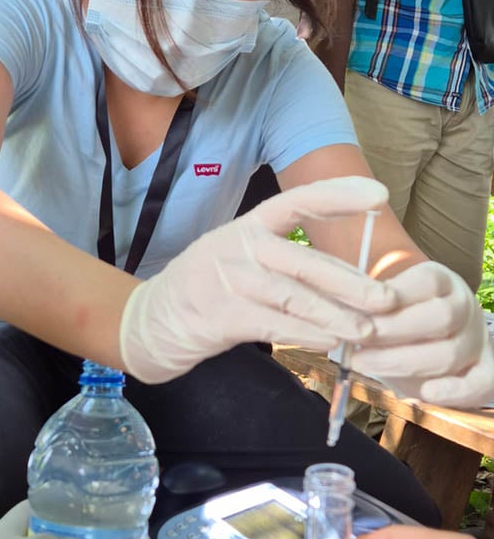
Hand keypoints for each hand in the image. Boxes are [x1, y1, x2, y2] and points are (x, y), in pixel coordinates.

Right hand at [120, 176, 396, 382]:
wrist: (150, 320)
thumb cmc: (209, 288)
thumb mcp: (241, 259)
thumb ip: (285, 262)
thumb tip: (349, 280)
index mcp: (248, 225)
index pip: (297, 201)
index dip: (338, 196)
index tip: (379, 195)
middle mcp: (238, 246)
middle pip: (304, 261)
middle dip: (351, 281)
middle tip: (388, 299)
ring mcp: (226, 279)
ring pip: (292, 296)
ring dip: (335, 315)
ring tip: (367, 330)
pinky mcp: (219, 315)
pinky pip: (272, 324)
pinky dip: (305, 334)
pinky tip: (330, 342)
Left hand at [350, 261, 493, 406]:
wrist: (426, 336)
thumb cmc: (397, 316)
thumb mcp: (385, 301)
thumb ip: (370, 303)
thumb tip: (338, 310)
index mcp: (441, 281)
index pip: (426, 282)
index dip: (393, 297)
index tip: (359, 310)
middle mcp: (464, 306)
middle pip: (440, 317)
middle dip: (393, 332)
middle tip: (357, 342)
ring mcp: (477, 339)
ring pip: (450, 353)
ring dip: (404, 363)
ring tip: (365, 364)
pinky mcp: (484, 370)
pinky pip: (481, 383)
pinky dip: (455, 392)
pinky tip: (427, 394)